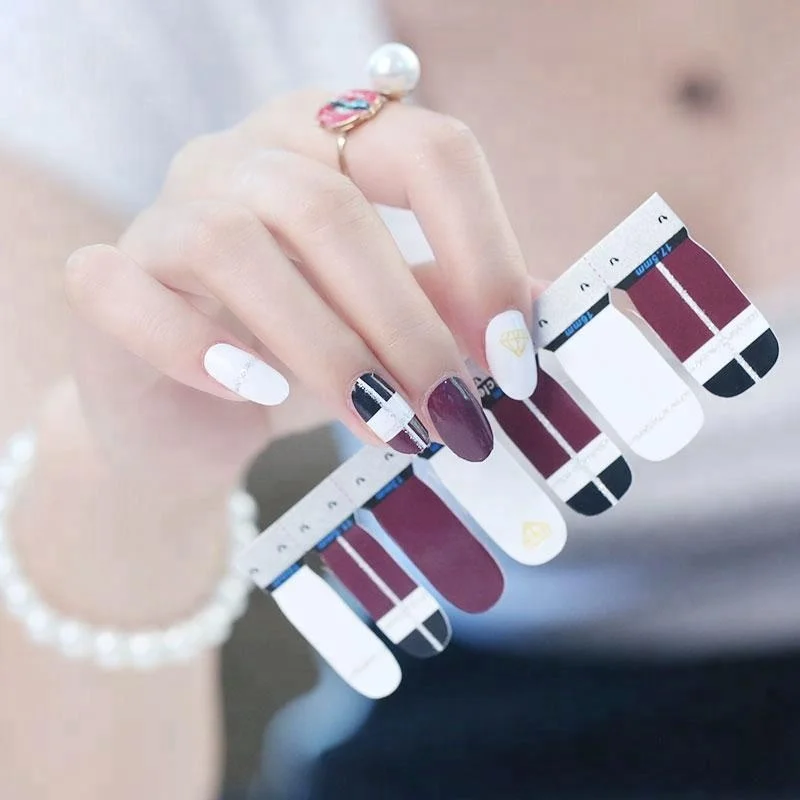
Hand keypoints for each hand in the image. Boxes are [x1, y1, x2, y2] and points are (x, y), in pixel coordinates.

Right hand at [64, 89, 536, 484]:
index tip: (515, 357)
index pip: (430, 153)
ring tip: (382, 425)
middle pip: (333, 209)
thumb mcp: (392, 329)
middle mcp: (244, 157)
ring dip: (324, 349)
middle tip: (453, 416)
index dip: (485, 252)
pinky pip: (126, 292)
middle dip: (408, 327)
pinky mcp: (105, 279)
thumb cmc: (302, 358)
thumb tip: (546, 314)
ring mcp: (165, 211)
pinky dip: (196, 347)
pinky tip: (254, 392)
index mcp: (333, 144)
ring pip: (234, 246)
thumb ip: (455, 306)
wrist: (192, 411)